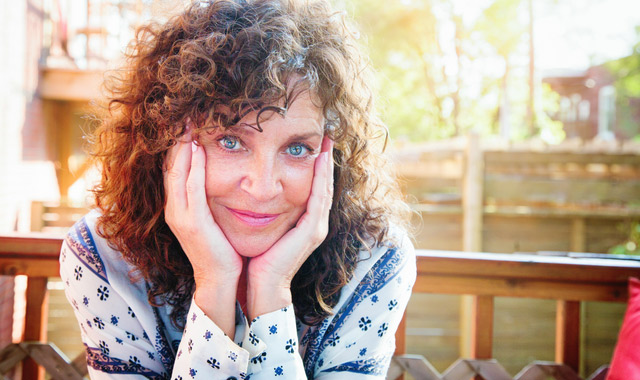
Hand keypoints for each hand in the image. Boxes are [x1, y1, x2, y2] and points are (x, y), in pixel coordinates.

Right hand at [164, 129, 242, 336]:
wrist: (221, 279)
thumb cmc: (221, 248)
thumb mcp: (211, 219)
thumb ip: (209, 198)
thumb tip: (217, 176)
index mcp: (179, 207)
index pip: (174, 169)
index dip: (177, 145)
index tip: (185, 121)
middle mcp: (174, 209)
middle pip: (170, 165)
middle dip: (176, 139)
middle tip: (183, 113)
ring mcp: (181, 215)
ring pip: (177, 172)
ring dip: (182, 145)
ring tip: (186, 121)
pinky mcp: (192, 222)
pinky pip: (191, 188)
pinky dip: (192, 166)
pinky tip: (197, 147)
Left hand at [246, 136, 333, 318]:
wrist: (263, 285)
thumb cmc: (260, 258)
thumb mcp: (266, 228)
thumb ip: (269, 211)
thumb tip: (256, 191)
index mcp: (306, 224)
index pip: (315, 190)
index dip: (317, 168)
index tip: (316, 146)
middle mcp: (316, 224)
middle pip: (324, 186)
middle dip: (326, 161)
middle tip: (326, 137)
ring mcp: (317, 227)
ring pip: (325, 189)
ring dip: (326, 165)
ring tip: (326, 143)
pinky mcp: (312, 231)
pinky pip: (319, 198)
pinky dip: (321, 178)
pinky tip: (320, 161)